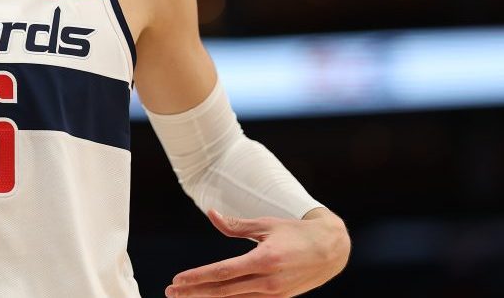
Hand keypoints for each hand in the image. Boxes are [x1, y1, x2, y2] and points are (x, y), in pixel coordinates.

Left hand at [165, 207, 349, 296]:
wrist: (332, 250)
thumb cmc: (296, 232)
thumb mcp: (266, 224)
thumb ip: (235, 225)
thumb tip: (210, 214)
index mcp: (264, 260)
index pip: (223, 272)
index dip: (198, 278)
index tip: (178, 280)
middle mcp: (269, 281)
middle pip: (224, 291)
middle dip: (195, 292)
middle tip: (171, 291)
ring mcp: (275, 293)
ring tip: (186, 295)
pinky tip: (213, 297)